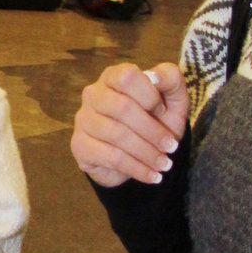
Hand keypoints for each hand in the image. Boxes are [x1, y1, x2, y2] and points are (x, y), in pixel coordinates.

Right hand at [71, 62, 188, 186]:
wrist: (136, 154)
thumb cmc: (154, 120)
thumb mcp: (172, 100)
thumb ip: (171, 81)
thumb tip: (157, 77)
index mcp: (113, 76)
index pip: (127, 77)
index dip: (149, 96)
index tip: (164, 112)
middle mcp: (93, 94)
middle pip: (121, 107)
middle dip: (152, 131)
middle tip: (171, 147)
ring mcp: (83, 120)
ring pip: (116, 135)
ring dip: (146, 153)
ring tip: (164, 164)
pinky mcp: (80, 146)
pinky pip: (110, 158)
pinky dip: (136, 169)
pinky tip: (151, 175)